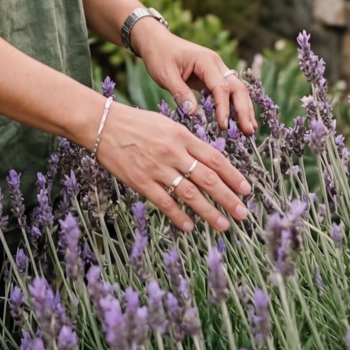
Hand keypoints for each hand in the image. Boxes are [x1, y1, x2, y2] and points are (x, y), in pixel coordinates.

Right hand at [93, 101, 252, 232]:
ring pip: (190, 193)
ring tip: (223, 225)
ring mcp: (157, 168)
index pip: (214, 158)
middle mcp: (173, 152)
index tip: (246, 189)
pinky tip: (190, 227)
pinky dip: (179, 216)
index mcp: (182, 136)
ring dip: (209, 211)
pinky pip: (164, 202)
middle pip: (207, 178)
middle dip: (228, 198)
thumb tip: (207, 160)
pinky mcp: (141, 181)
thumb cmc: (135, 122)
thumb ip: (187, 141)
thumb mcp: (166, 124)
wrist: (103, 124)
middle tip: (243, 213)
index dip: (233, 176)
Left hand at [136, 26, 258, 135]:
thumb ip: (180, 93)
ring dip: (244, 109)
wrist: (156, 41)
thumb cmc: (159, 55)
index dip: (224, 108)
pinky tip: (240, 120)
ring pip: (237, 90)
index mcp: (206, 61)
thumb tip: (194, 113)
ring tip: (250, 130)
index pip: (221, 87)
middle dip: (244, 110)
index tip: (223, 126)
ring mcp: (217, 70)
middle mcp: (217, 64)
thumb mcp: (165, 75)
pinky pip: (228, 92)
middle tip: (248, 132)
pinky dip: (235, 105)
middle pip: (237, 88)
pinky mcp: (213, 77)